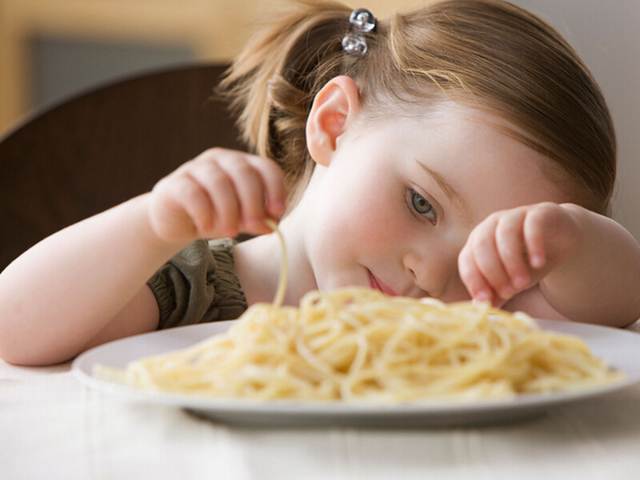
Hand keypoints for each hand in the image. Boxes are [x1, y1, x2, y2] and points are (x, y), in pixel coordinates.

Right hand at [148, 148, 285, 243]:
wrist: (174, 221)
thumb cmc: (214, 216)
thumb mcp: (240, 220)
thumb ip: (258, 220)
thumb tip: (273, 225)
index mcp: (242, 164)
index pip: (266, 167)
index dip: (276, 187)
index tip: (278, 212)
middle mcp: (220, 160)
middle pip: (244, 172)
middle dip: (253, 201)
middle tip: (255, 225)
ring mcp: (195, 168)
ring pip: (219, 182)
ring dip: (229, 211)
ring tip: (229, 233)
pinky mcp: (175, 183)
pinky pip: (193, 194)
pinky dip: (204, 214)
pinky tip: (206, 229)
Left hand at [458, 202, 582, 306]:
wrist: (561, 239)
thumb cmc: (529, 260)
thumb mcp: (512, 280)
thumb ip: (497, 292)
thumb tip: (481, 308)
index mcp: (479, 241)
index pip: (467, 259)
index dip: (473, 280)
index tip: (484, 300)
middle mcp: (492, 224)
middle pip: (482, 245)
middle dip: (493, 272)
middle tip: (508, 292)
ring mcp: (515, 215)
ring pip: (505, 234)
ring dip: (511, 261)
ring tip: (523, 283)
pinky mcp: (539, 213)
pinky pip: (532, 225)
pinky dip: (534, 244)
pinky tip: (538, 263)